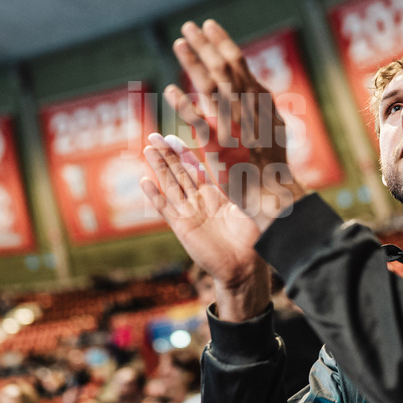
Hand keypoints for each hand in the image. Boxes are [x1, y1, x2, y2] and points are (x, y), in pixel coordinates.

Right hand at [141, 133, 269, 320]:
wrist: (245, 267)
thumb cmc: (251, 241)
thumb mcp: (248, 209)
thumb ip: (243, 190)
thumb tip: (258, 167)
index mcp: (214, 196)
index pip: (196, 169)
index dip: (185, 153)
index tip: (174, 137)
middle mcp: (199, 203)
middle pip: (179, 173)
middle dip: (167, 154)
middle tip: (154, 135)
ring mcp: (189, 214)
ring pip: (171, 185)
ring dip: (159, 168)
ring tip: (147, 149)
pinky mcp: (183, 228)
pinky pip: (166, 209)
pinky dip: (155, 196)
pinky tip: (144, 182)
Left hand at [167, 20, 304, 227]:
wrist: (275, 194)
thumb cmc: (273, 164)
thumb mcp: (274, 128)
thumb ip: (263, 106)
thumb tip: (256, 86)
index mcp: (259, 102)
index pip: (239, 64)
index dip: (222, 43)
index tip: (209, 26)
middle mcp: (248, 110)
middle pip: (224, 69)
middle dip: (206, 45)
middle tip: (189, 25)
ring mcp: (235, 127)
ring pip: (212, 87)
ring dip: (194, 63)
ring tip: (179, 42)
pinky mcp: (221, 148)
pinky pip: (200, 122)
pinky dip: (184, 105)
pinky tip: (170, 90)